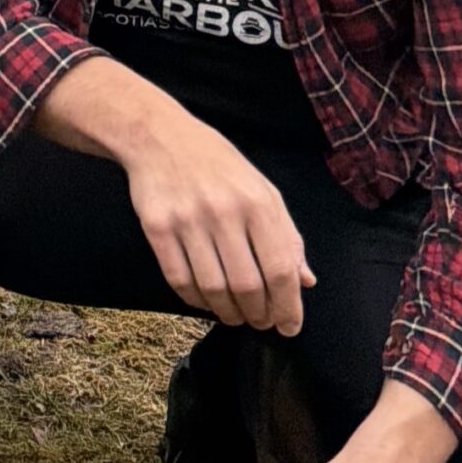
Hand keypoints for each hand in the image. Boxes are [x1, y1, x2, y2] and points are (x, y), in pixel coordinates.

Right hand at [120, 107, 313, 332]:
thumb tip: (305, 281)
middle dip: (258, 315)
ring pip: (213, 288)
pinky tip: (205, 301)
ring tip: (235, 316)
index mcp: (257, 203)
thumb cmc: (218, 165)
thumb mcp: (263, 190)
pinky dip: (195, 300)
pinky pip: (178, 278)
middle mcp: (223, 212)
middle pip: (247, 285)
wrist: (159, 136)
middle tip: (260, 322)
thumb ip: (286, 235)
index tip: (289, 327)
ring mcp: (186, 219)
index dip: (288, 306)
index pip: (280, 270)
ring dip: (227, 313)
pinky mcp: (156, 226)